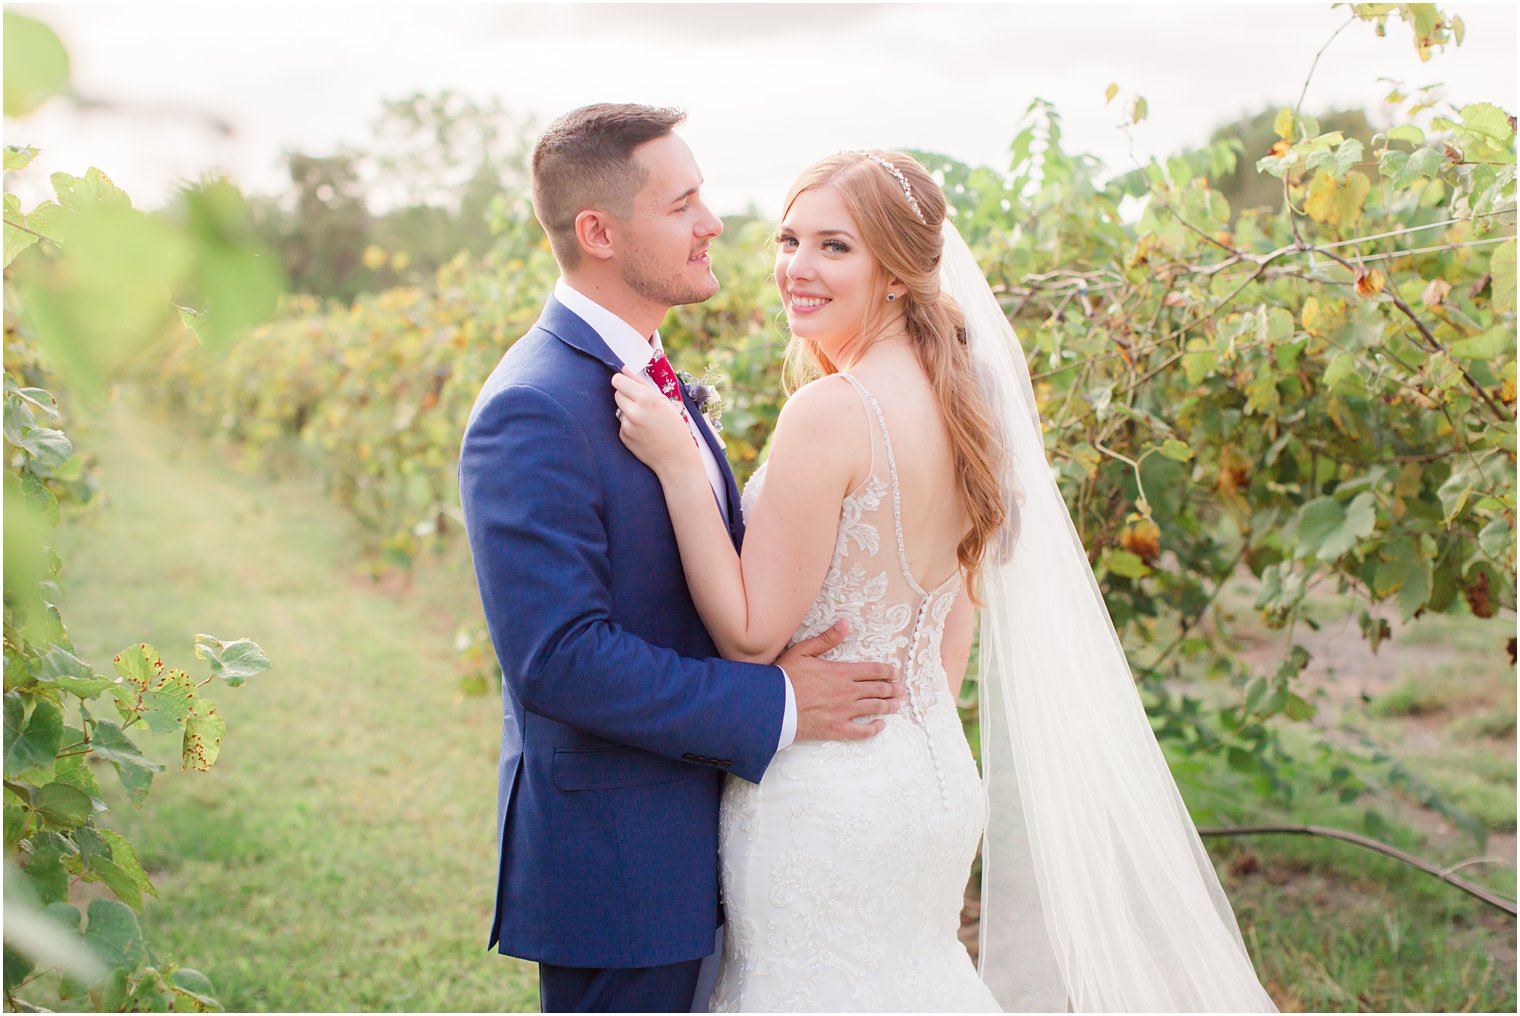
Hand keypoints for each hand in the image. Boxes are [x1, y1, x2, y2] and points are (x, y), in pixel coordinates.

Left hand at [611, 368, 700, 476]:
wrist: (676, 458)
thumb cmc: (674, 426)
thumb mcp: (663, 401)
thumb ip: (641, 383)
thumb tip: (623, 369)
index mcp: (646, 399)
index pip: (618, 381)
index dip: (622, 381)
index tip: (627, 385)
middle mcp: (634, 411)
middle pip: (616, 393)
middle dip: (626, 396)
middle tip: (642, 405)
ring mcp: (627, 425)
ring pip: (619, 409)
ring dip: (629, 411)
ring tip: (646, 422)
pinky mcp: (623, 436)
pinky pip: (621, 423)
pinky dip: (629, 425)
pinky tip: (643, 432)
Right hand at [778, 620, 904, 740]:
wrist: (773, 706)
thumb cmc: (785, 678)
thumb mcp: (803, 651)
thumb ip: (827, 639)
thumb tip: (844, 623)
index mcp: (841, 672)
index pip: (872, 671)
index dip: (887, 671)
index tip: (895, 673)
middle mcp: (847, 692)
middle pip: (877, 689)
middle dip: (892, 689)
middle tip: (901, 690)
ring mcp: (844, 712)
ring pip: (874, 708)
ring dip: (888, 706)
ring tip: (897, 705)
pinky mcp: (837, 729)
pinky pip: (862, 731)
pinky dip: (874, 728)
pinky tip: (880, 725)